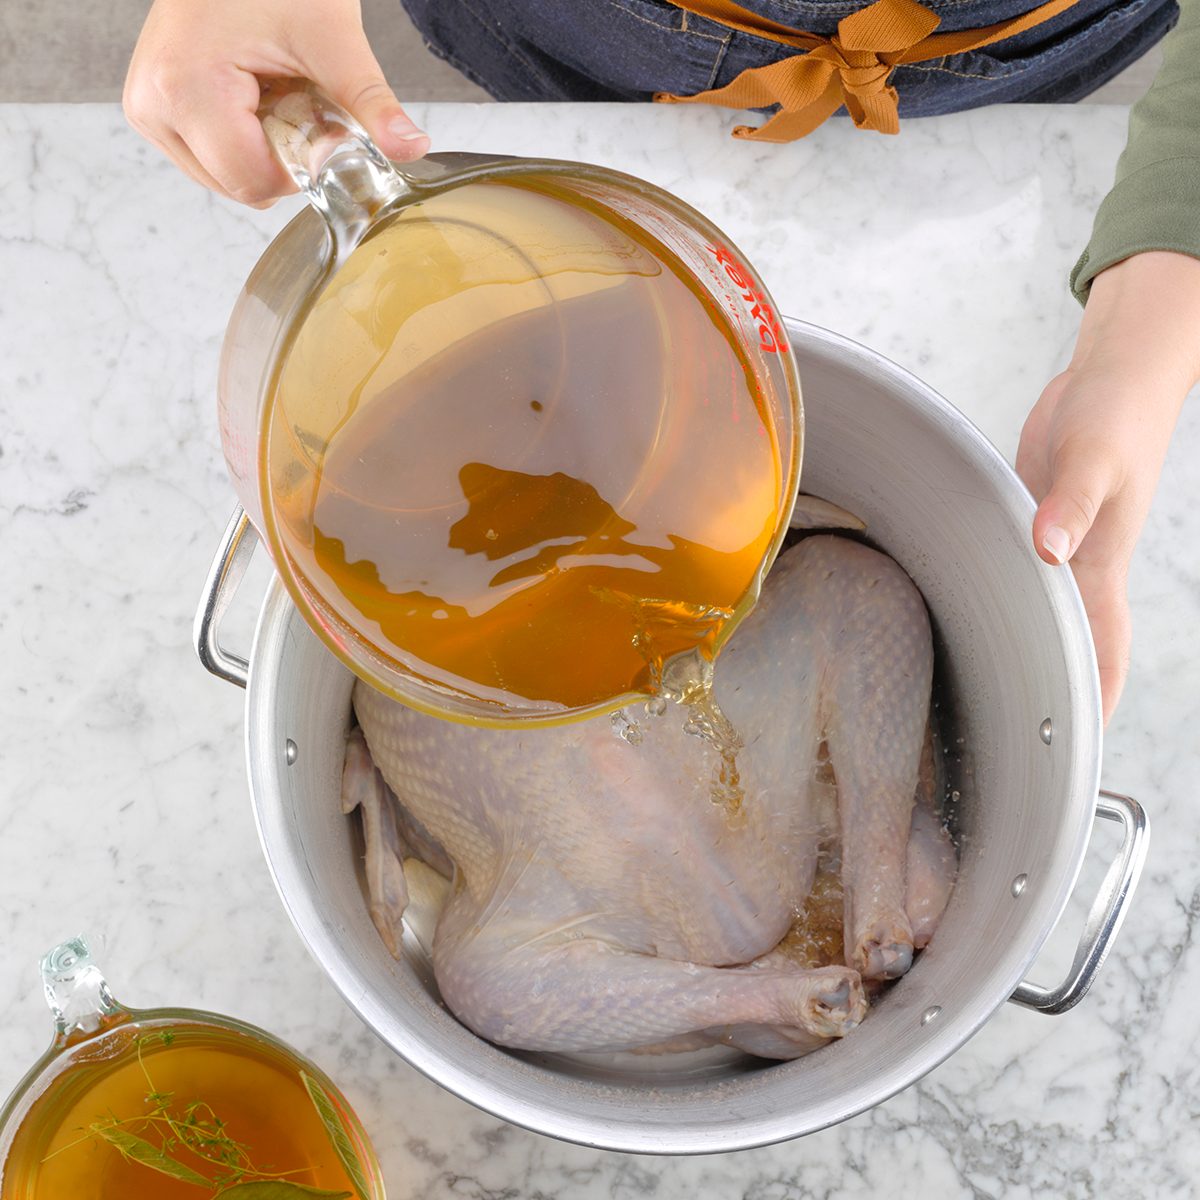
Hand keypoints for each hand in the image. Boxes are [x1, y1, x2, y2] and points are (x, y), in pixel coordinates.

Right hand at [124, 0, 428, 205]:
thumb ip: (370, 103)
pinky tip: (251, 94)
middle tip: (294, 95)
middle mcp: (154, 105)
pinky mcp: (154, 110)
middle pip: (241, 186)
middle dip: (283, 156)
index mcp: (185, 87)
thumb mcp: (333, 38)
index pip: (256, 181)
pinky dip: (243, 139)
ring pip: (227, 178)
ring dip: (263, 149)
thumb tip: (412, 147)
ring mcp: (148, 109)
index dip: (301, 164)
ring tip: (269, 88)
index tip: (318, 118)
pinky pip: (212, 158)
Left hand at [1017, 251, 1199, 722]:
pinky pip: (1016, 570)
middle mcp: (1077, 564)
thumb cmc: (1117, 413)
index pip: (1102, 647)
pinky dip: (1001, 596)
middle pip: (1070, 643)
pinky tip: (971, 608)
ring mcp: (1055, 546)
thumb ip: (1073, 504)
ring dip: (1025, 647)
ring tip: (995, 694)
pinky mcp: (1032, 522)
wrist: (1114, 375)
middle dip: (1055, 692)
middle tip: (1021, 743)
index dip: (1095, 699)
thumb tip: (1050, 550)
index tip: (1079, 751)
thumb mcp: (1094, 456)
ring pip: (1039, 612)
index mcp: (1100, 562)